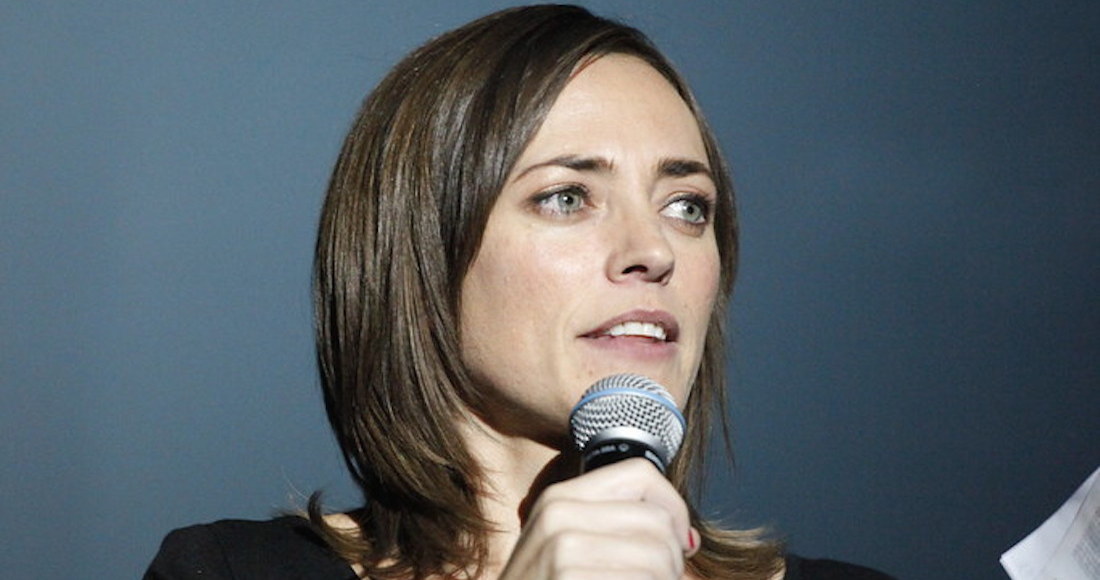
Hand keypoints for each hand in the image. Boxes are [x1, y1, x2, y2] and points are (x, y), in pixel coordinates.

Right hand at [499, 458, 698, 579]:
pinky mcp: (571, 579)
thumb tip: (689, 538)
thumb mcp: (567, 547)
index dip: (673, 506)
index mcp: (560, 497)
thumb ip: (616, 527)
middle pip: (658, 521)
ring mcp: (562, 550)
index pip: (640, 473)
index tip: (679, 540)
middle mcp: (558, 515)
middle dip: (674, 559)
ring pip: (658, 558)